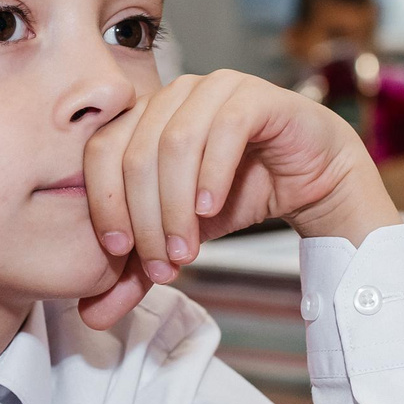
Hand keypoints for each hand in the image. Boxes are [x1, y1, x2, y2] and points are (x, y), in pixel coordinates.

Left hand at [80, 69, 398, 329]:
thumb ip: (136, 271)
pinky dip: (212, 174)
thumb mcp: (179, 238)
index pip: (101, 153)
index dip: (104, 204)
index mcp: (142, 118)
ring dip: (176, 206)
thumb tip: (93, 314)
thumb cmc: (237, 196)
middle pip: (135, 154)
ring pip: (175, 144)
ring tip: (187, 250)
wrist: (310, 180)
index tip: (120, 252)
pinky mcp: (254, 95)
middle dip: (145, 218)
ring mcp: (213, 88)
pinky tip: (211, 210)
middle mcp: (172, 96)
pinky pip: (224, 129)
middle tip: (163, 265)